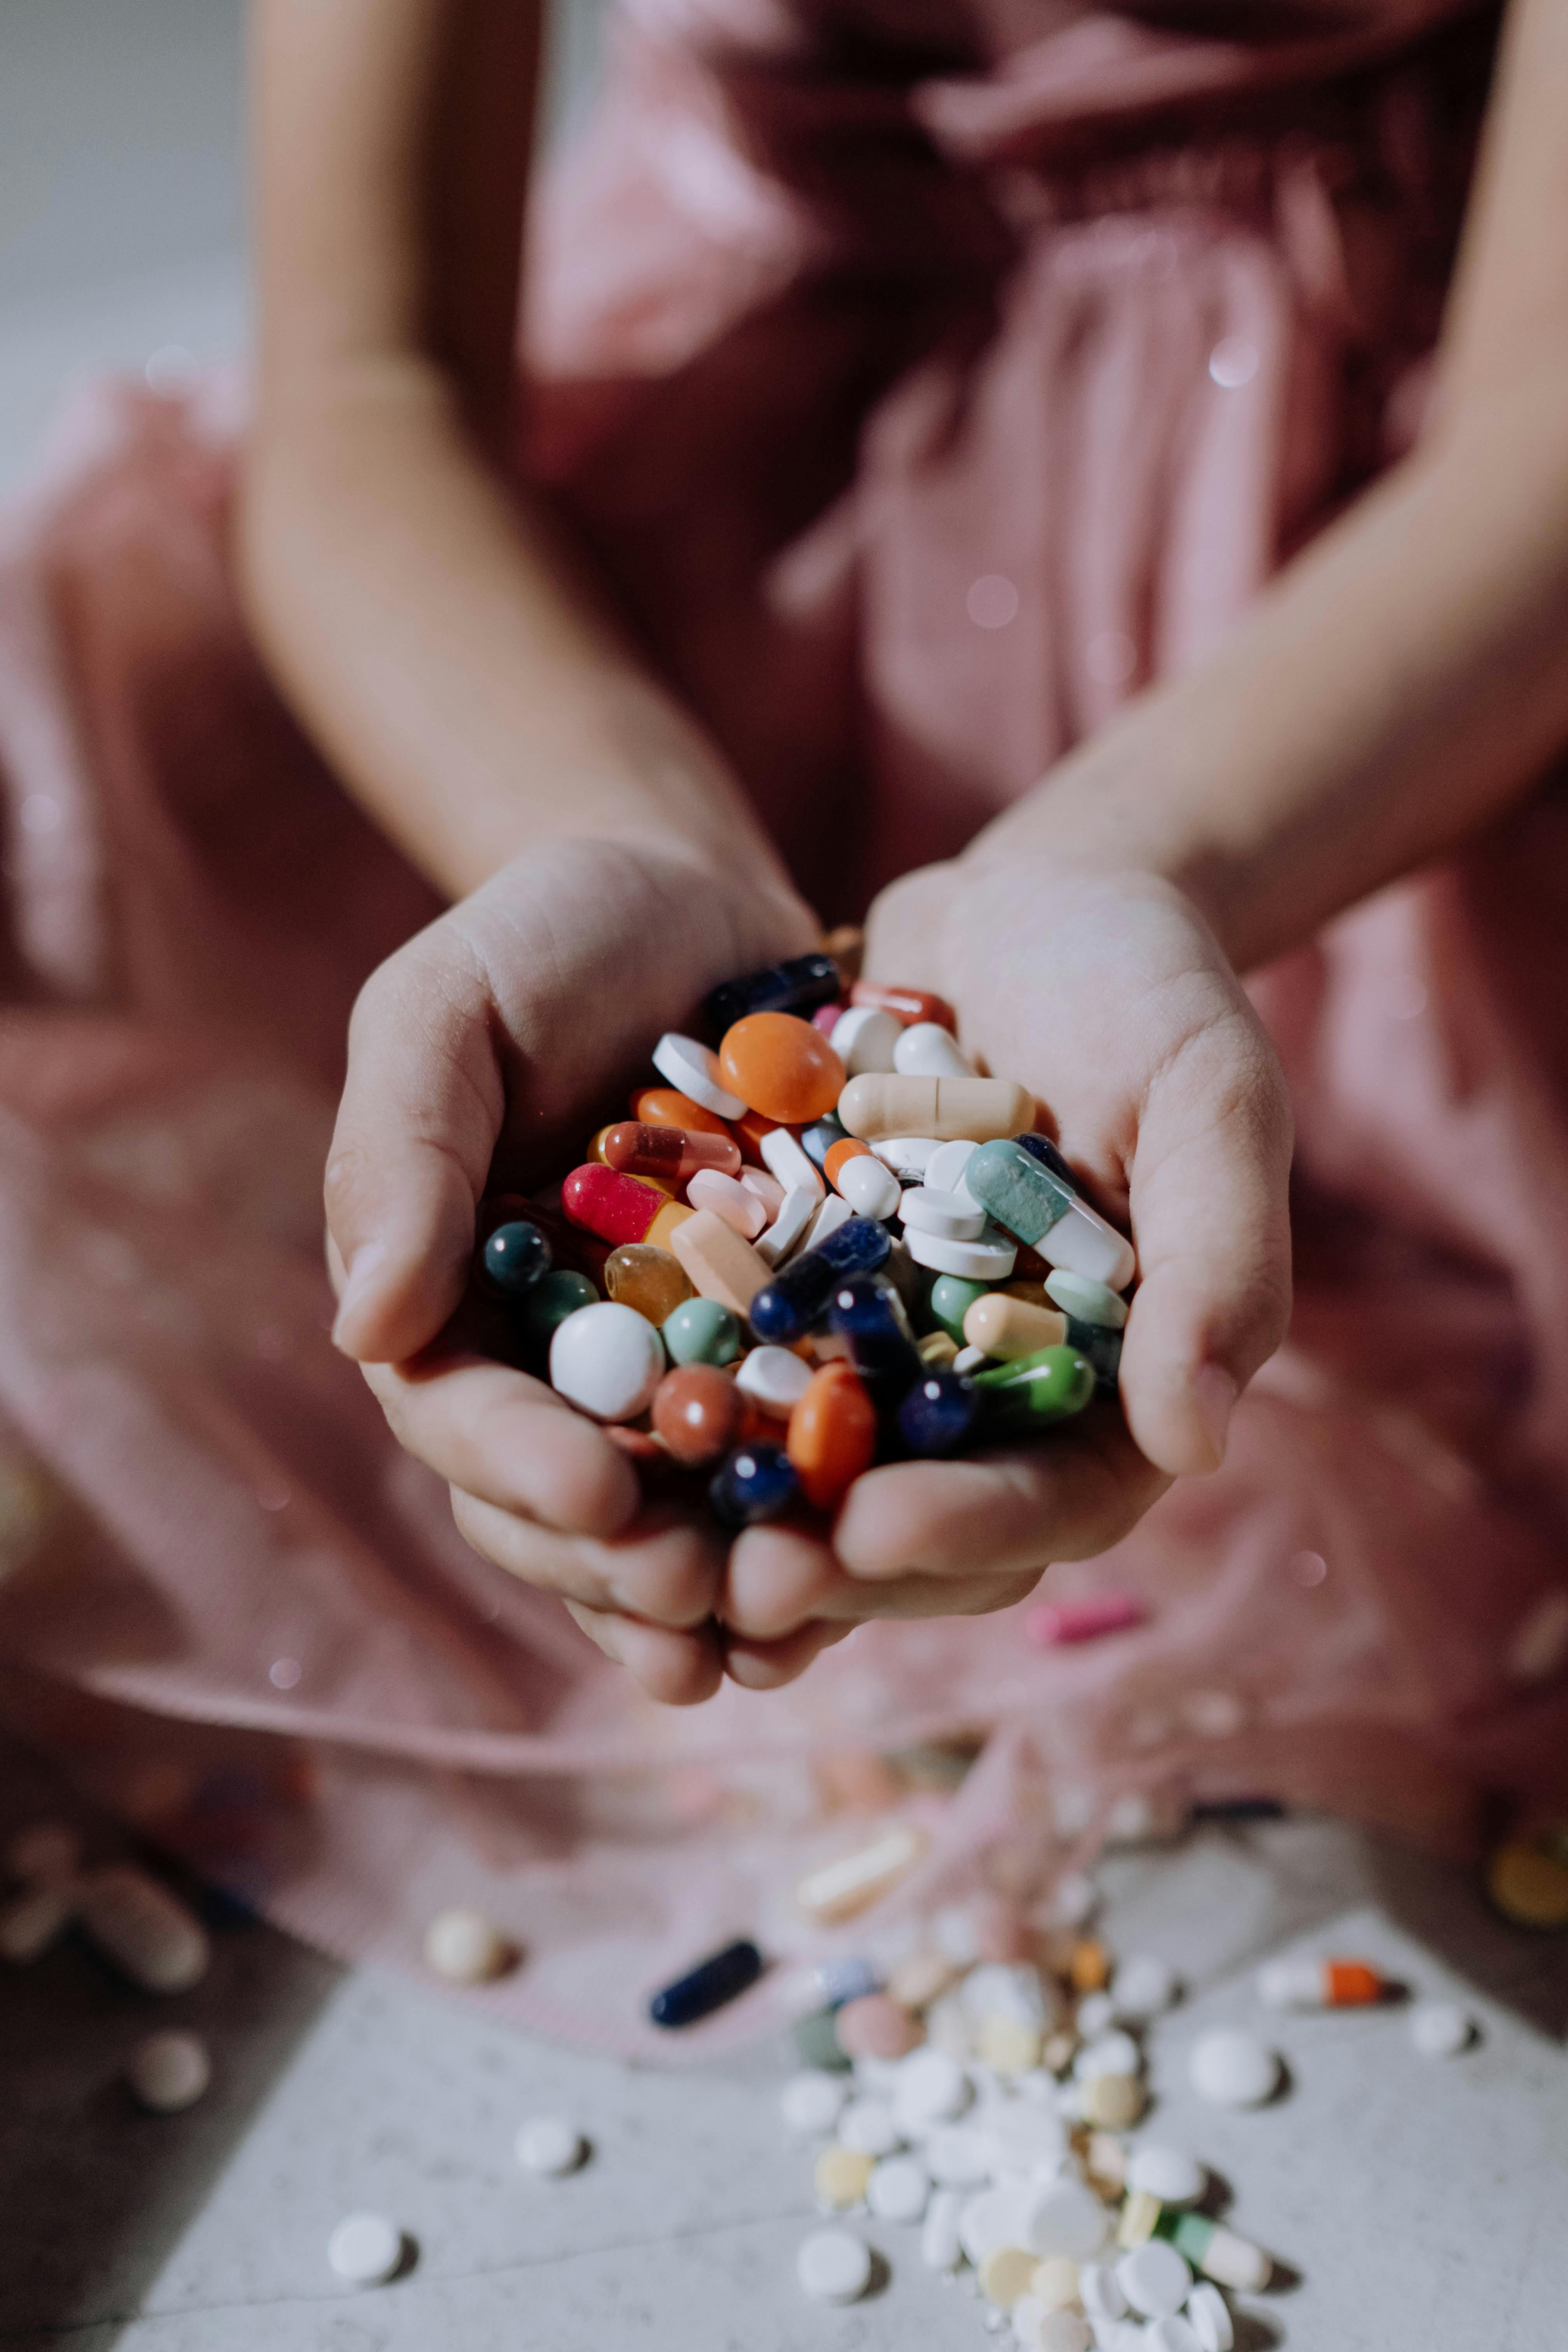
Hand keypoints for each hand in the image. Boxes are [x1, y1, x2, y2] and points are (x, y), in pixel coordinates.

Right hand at [326, 833, 838, 1704]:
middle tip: (697, 1597)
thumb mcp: (449, 1009)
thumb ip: (401, 1155)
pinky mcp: (783, 1354)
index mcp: (452, 1304)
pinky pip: (789, 1467)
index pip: (464, 1417)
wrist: (696, 904)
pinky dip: (820, 1533)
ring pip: (679, 1520)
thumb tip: (362, 1328)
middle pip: (570, 1506)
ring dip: (726, 1594)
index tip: (594, 1499)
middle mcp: (557, 1363)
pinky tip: (868, 1588)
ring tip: (784, 1637)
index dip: (522, 1470)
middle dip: (626, 1566)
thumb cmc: (549, 939)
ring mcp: (672, 1371)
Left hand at [716, 853, 1292, 1665]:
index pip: (1051, 1498)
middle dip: (829, 1563)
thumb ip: (1219, 1260)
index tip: (873, 1534)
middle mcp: (995, 1397)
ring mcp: (892, 1355)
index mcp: (1115, 1385)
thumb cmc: (1149, 991)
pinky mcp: (804, 1299)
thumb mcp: (1208, 1097)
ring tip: (641, 1542)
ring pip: (813, 1480)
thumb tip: (1200, 1445)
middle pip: (919, 1526)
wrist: (1030, 905)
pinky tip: (597, 1435)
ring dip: (735, 1523)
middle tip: (730, 1587)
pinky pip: (735, 1379)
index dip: (967, 1529)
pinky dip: (679, 1416)